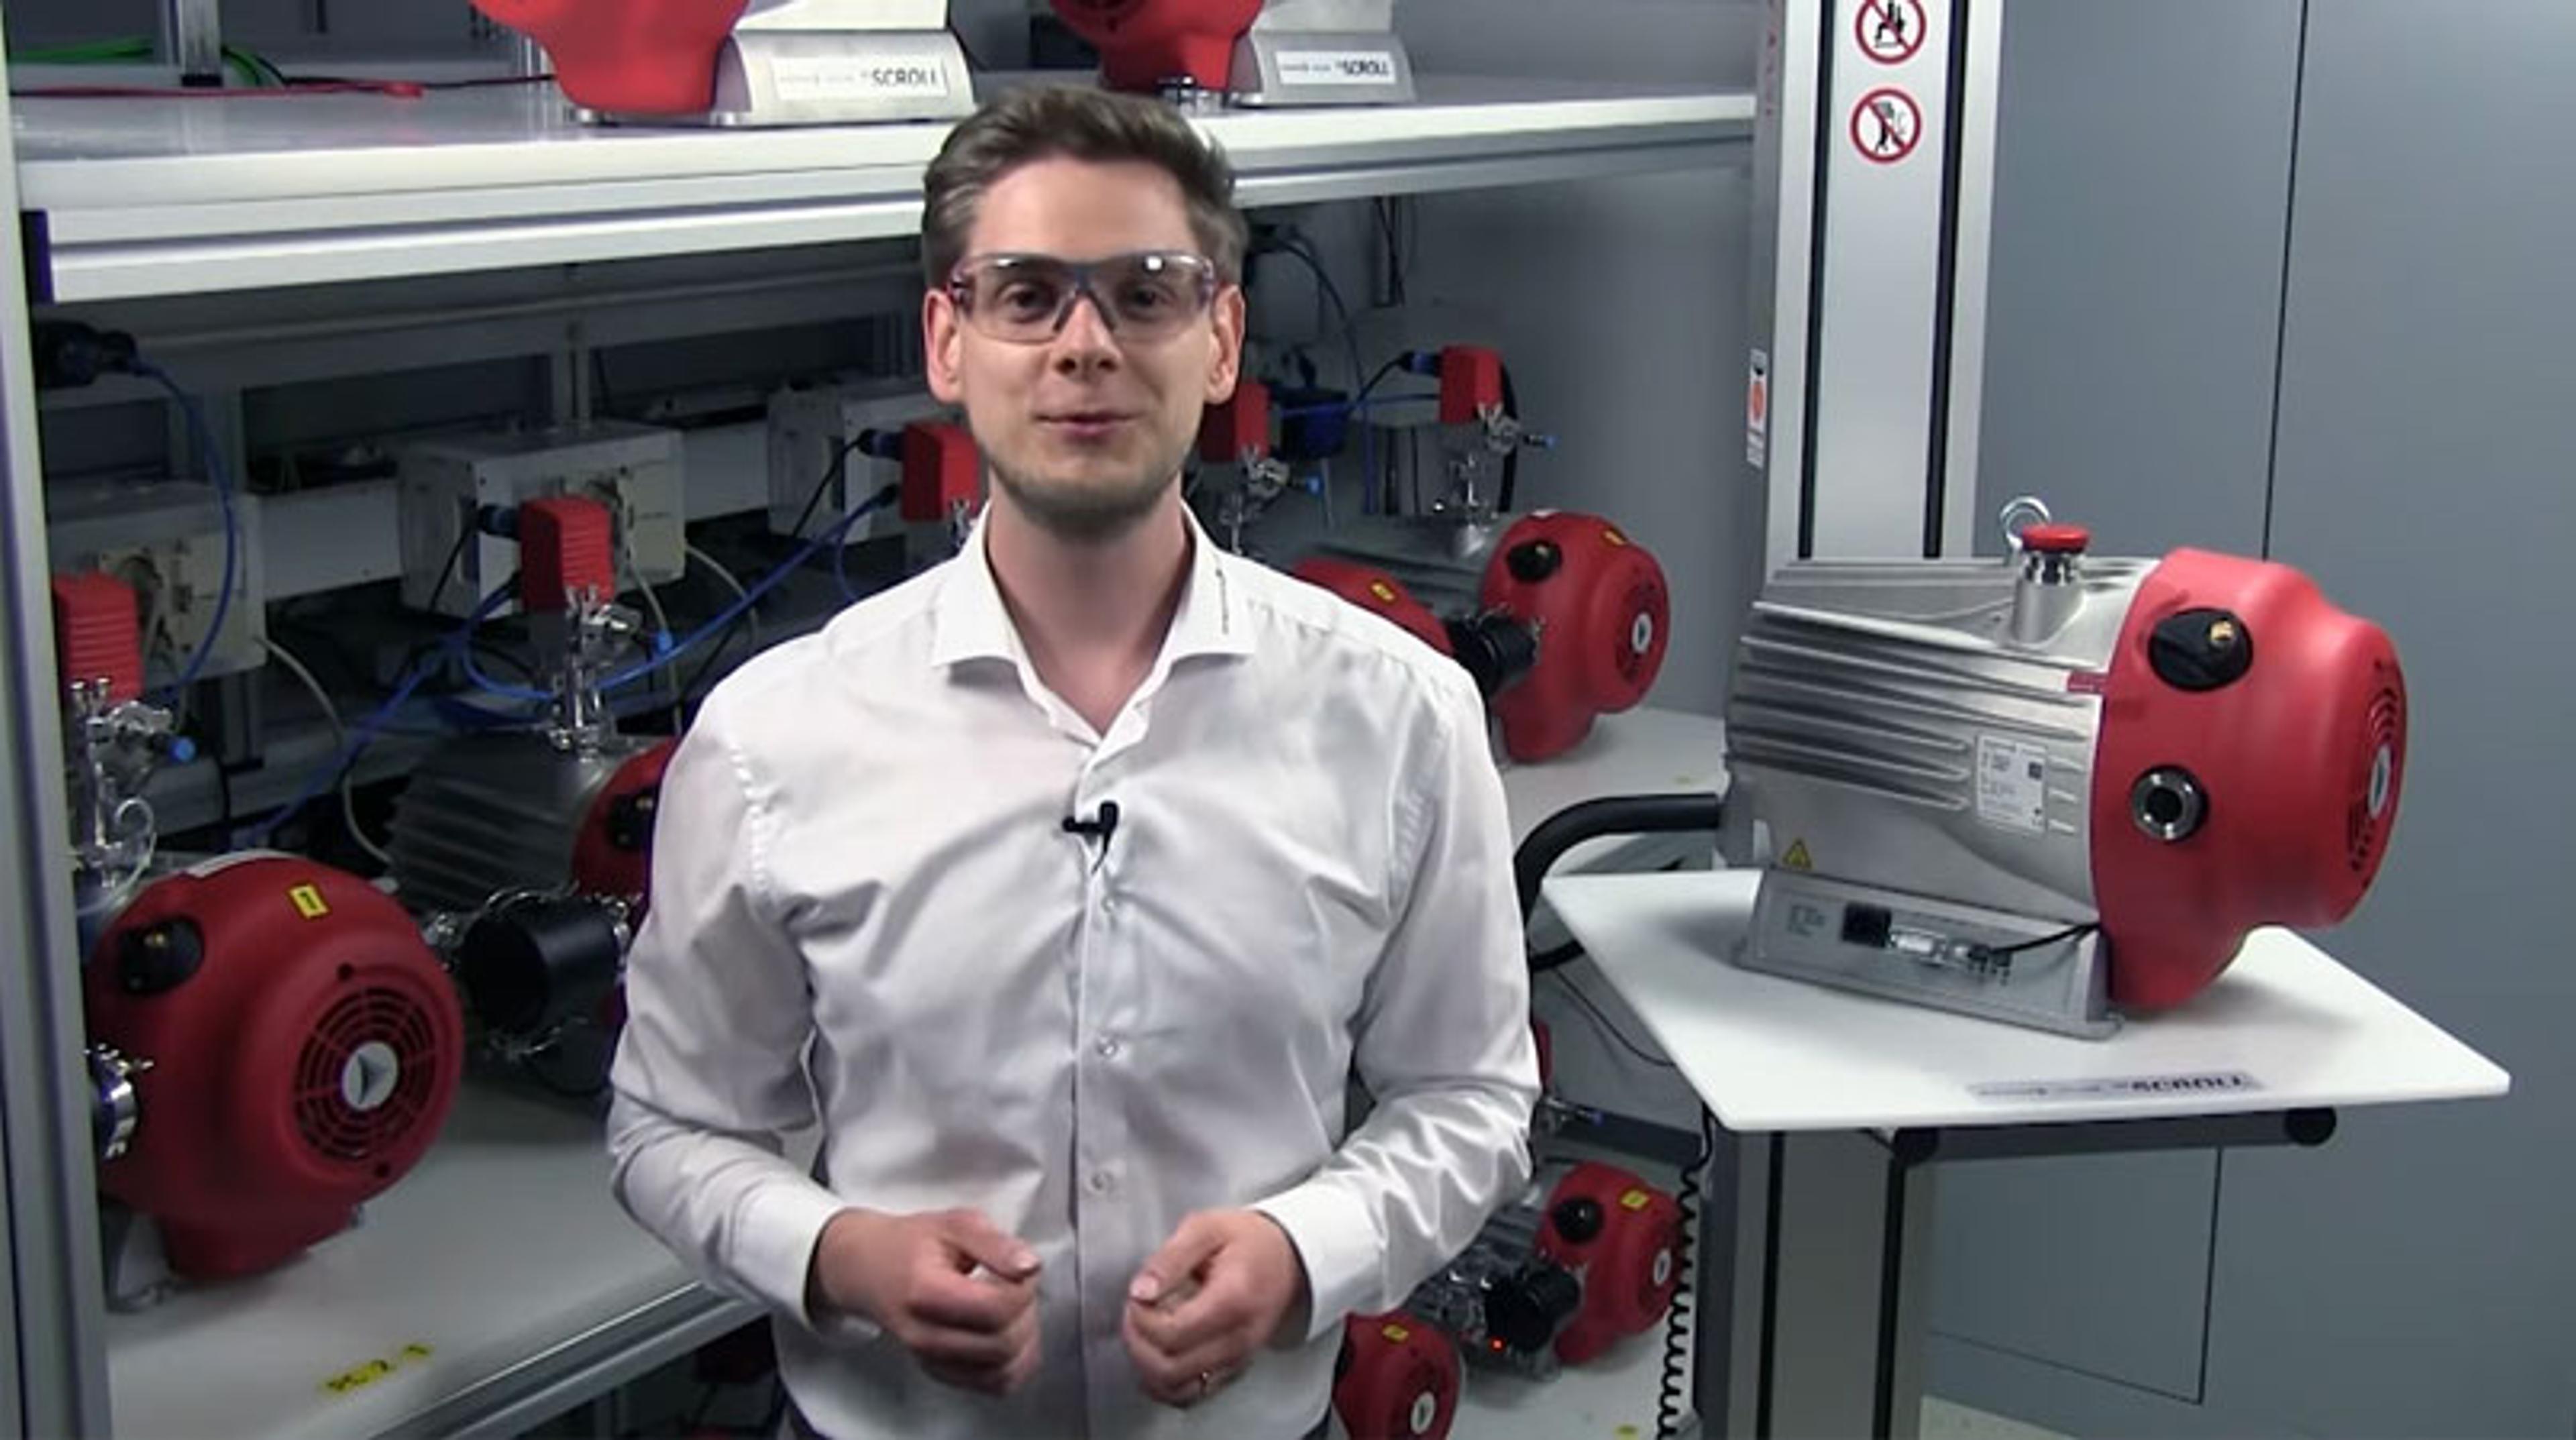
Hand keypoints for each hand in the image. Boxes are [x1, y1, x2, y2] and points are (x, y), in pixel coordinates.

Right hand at [808, 1208, 1043, 1395]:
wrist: (868, 1269)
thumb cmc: (910, 1245)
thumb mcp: (956, 1224)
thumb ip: (995, 1244)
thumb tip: (1030, 1266)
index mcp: (927, 1293)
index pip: (997, 1310)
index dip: (1023, 1288)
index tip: (1019, 1269)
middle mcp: (924, 1336)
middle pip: (1002, 1345)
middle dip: (1025, 1314)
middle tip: (1014, 1286)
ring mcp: (930, 1359)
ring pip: (1003, 1372)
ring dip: (1023, 1341)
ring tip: (1009, 1309)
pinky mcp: (940, 1372)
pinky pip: (994, 1385)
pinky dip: (1013, 1362)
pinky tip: (1005, 1332)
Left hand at [1123, 1210, 1309, 1407]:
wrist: (1287, 1259)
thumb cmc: (1249, 1242)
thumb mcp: (1206, 1228)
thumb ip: (1169, 1259)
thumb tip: (1141, 1291)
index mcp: (1232, 1300)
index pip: (1171, 1334)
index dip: (1141, 1318)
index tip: (1137, 1297)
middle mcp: (1238, 1338)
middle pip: (1170, 1369)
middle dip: (1138, 1344)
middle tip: (1136, 1315)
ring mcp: (1237, 1359)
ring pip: (1178, 1389)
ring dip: (1148, 1367)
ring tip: (1145, 1334)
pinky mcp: (1233, 1369)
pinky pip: (1192, 1395)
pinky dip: (1165, 1382)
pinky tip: (1158, 1355)